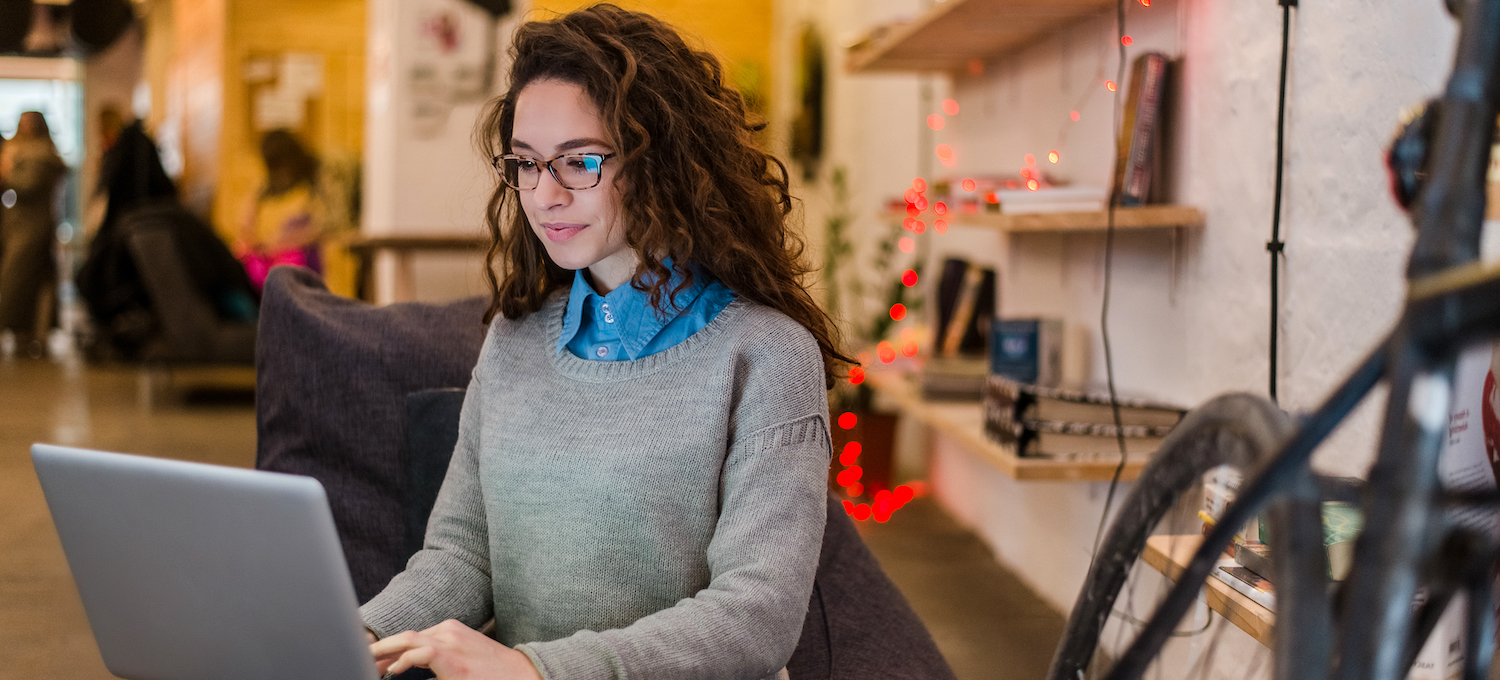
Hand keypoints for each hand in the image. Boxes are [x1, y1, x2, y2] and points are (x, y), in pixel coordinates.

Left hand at [371, 620, 542, 679]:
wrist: (523, 674)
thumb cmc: (494, 672)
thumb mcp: (463, 659)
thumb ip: (440, 659)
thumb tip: (414, 668)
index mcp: (449, 630)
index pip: (410, 637)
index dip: (387, 649)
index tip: (371, 661)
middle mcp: (447, 631)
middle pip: (404, 636)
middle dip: (379, 648)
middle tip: (359, 658)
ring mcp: (451, 643)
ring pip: (408, 640)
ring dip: (382, 652)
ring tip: (364, 661)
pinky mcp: (453, 659)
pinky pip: (421, 652)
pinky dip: (403, 659)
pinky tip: (391, 669)